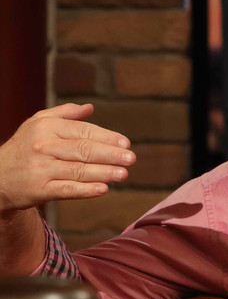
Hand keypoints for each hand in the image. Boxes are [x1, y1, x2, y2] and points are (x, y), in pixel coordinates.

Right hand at [0, 104, 135, 211]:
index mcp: (47, 127)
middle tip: (131, 158)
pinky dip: (86, 190)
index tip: (126, 144)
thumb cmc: (25, 147)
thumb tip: (90, 108)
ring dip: (104, 172)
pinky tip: (103, 189)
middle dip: (110, 155)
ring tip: (123, 174)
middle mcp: (43, 146)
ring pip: (78, 170)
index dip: (107, 138)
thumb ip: (65, 114)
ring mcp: (41, 169)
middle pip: (83, 150)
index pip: (83, 131)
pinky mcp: (39, 190)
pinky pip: (66, 190)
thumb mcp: (38, 123)